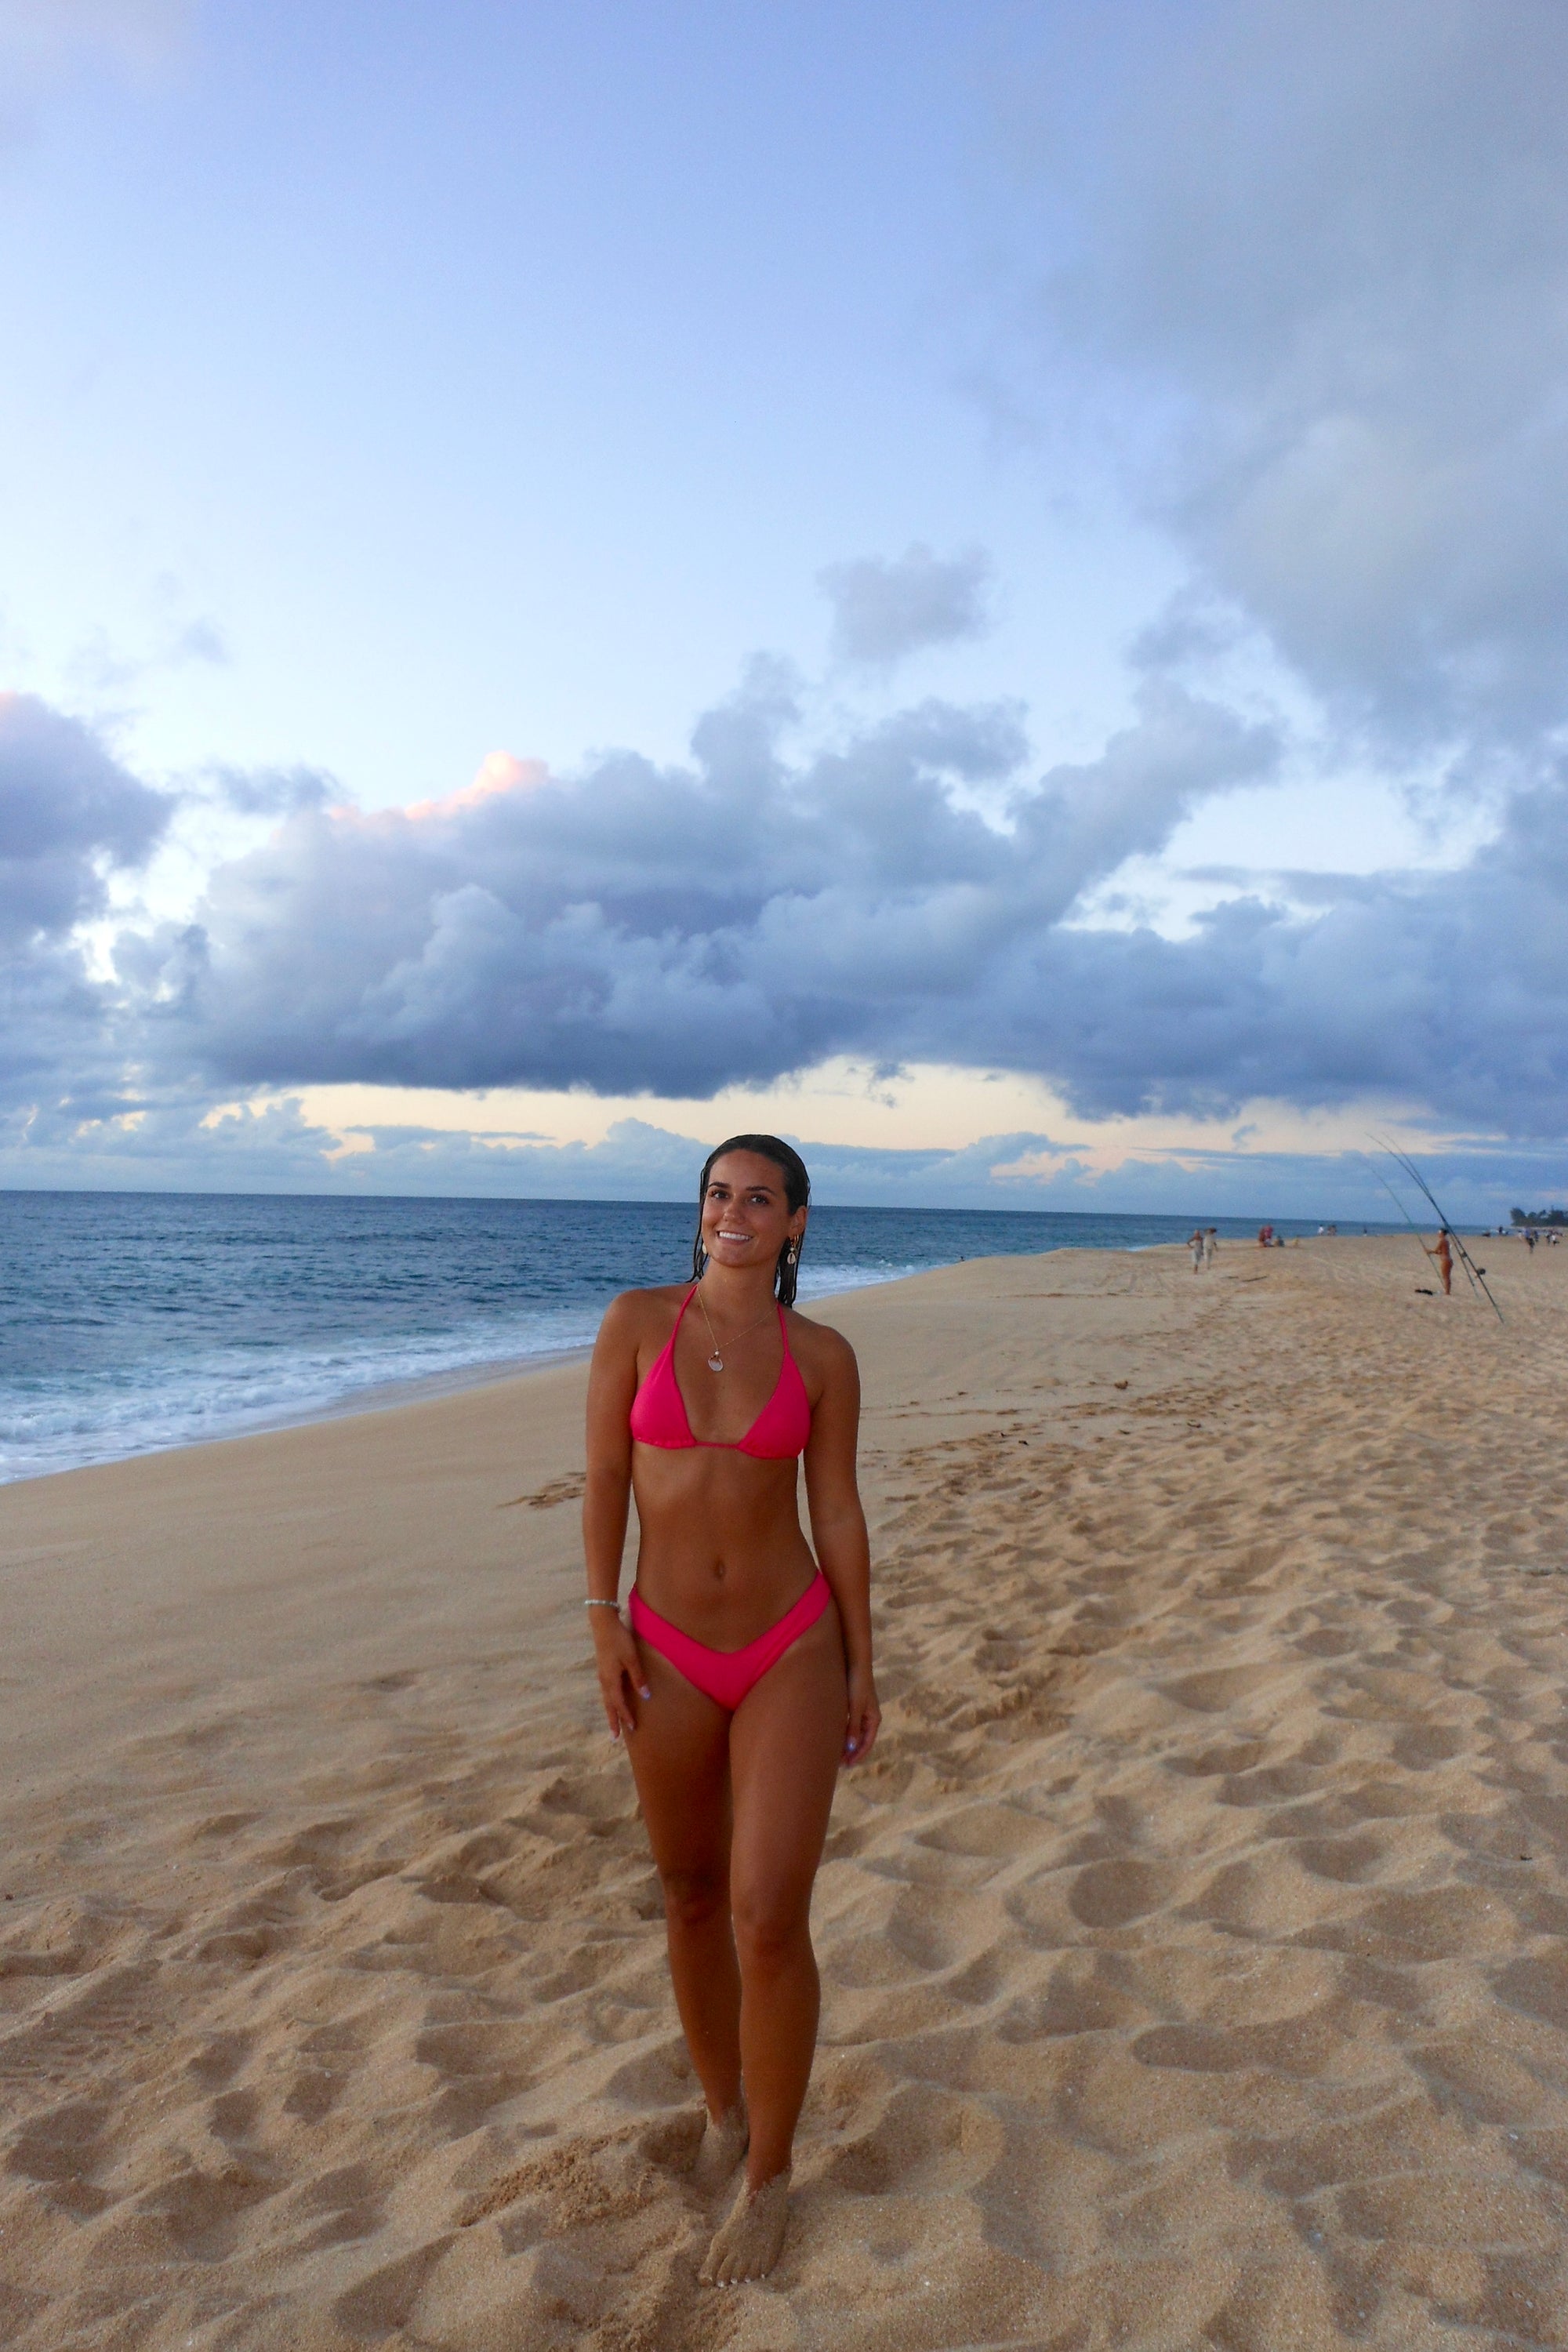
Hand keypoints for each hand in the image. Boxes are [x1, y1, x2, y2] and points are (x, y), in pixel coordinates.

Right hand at [590, 1609, 650, 1740]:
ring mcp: (602, 1674)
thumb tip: (645, 1696)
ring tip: (613, 1723)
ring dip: (611, 1712)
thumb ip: (638, 1677)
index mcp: (611, 1679)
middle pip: (609, 1705)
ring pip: (606, 1698)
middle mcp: (604, 1680)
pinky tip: (613, 1701)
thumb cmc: (619, 1640)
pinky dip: (610, 1700)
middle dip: (613, 1721)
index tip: (633, 1728)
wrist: (603, 1624)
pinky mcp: (603, 1669)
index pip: (619, 1703)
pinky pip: (606, 1690)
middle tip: (615, 1737)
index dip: (626, 1716)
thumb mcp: (632, 1658)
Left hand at [842, 1660, 880, 1766]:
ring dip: (847, 1744)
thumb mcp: (855, 1707)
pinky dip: (844, 1734)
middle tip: (838, 1764)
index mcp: (874, 1719)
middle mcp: (869, 1718)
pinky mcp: (854, 1707)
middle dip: (851, 1753)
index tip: (846, 1765)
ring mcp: (862, 1712)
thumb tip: (851, 1748)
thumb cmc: (857, 1684)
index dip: (857, 1756)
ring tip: (835, 1754)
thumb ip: (853, 1727)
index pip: (867, 1744)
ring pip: (855, 1734)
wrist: (855, 1663)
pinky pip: (850, 1725)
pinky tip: (835, 1738)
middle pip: (861, 1741)